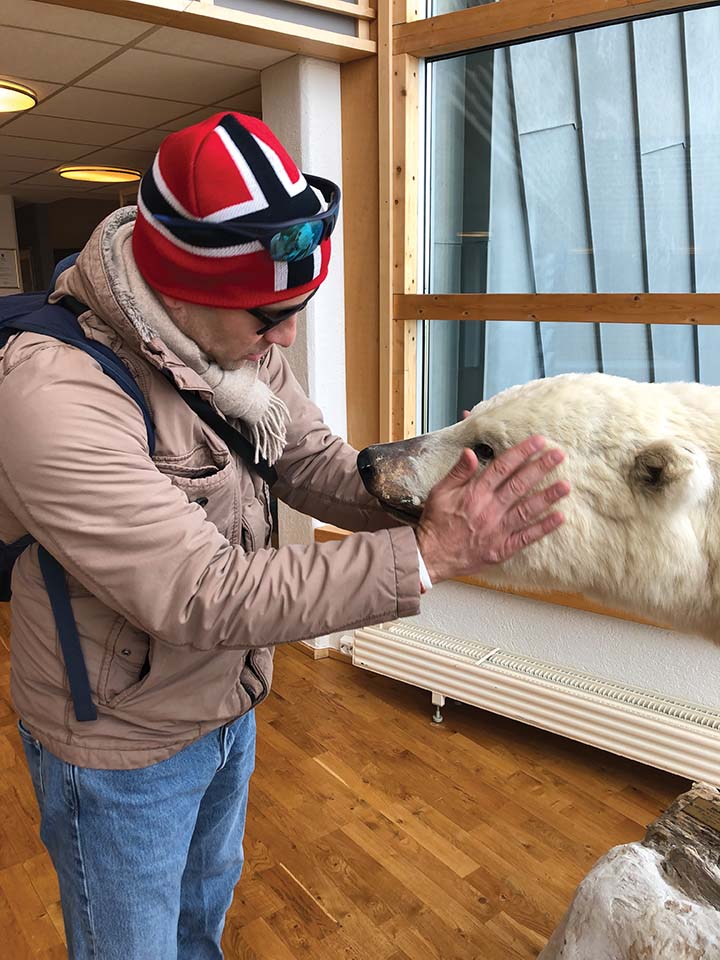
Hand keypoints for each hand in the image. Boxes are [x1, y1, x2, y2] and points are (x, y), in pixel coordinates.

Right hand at [415, 435, 568, 583]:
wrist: (431, 556)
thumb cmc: (435, 523)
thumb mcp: (439, 492)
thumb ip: (458, 472)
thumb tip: (470, 452)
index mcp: (475, 493)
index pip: (502, 467)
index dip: (522, 452)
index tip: (538, 442)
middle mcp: (489, 509)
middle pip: (520, 484)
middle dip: (541, 468)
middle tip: (559, 455)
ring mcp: (498, 529)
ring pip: (527, 509)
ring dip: (548, 496)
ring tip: (566, 485)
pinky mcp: (502, 548)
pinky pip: (526, 537)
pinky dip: (543, 528)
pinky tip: (559, 518)